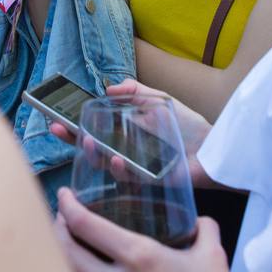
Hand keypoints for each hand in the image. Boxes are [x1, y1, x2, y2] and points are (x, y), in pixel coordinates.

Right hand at [49, 79, 215, 187]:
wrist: (216, 149)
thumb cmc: (189, 127)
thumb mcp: (160, 102)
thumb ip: (137, 92)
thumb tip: (110, 88)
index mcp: (127, 134)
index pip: (95, 129)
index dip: (76, 124)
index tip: (56, 115)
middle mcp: (126, 152)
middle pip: (92, 147)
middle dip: (71, 139)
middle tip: (56, 128)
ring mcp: (136, 169)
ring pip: (104, 165)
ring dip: (92, 154)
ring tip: (86, 142)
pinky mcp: (149, 183)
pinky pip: (128, 180)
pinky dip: (119, 170)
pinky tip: (115, 160)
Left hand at [55, 187, 255, 271]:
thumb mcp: (211, 253)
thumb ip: (201, 228)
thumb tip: (197, 220)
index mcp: (139, 257)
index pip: (85, 225)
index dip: (67, 206)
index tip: (65, 196)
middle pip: (67, 254)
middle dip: (58, 232)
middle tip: (62, 219)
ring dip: (74, 260)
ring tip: (78, 246)